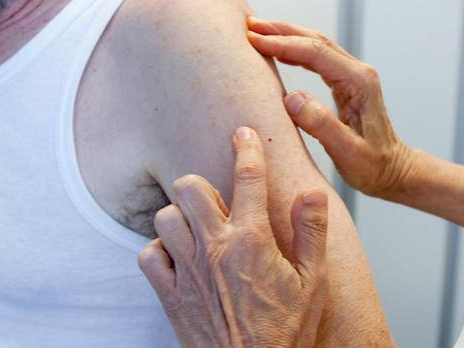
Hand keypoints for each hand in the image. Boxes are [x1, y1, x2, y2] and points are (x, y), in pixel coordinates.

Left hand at [138, 127, 327, 347]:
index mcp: (252, 240)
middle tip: (220, 200)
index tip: (243, 134)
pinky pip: (149, 254)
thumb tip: (311, 192)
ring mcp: (189, 271)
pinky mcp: (171, 294)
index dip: (247, 148)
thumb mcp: (314, 281)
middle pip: (190, 186)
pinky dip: (161, 249)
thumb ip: (312, 231)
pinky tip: (181, 256)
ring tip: (201, 228)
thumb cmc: (287, 332)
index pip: (248, 177)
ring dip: (182, 216)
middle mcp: (215, 248)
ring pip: (166, 216)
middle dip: (203, 184)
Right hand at [247, 17, 413, 197]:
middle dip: (281, 31)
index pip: (316, 53)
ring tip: (259, 31)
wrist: (392, 170)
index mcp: (358, 82)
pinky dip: (296, 51)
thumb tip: (292, 98)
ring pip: (317, 46)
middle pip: (315, 41)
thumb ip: (321, 125)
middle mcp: (358, 73)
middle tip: (250, 25)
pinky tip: (280, 52)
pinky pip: (318, 59)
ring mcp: (353, 76)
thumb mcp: (347, 152)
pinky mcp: (346, 84)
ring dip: (288, 37)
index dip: (283, 44)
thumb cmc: (372, 165)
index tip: (255, 40)